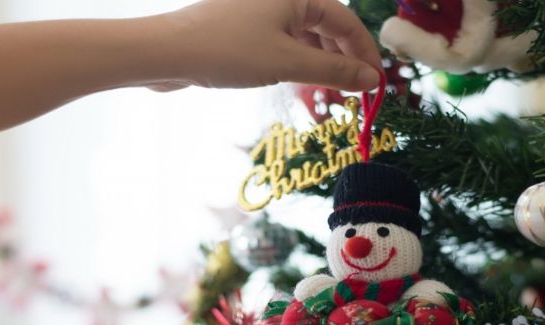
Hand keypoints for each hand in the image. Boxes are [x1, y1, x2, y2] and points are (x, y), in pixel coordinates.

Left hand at [147, 0, 381, 90]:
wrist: (168, 52)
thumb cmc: (227, 50)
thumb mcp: (287, 62)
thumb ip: (334, 70)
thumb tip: (370, 79)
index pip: (346, 20)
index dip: (364, 53)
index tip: (377, 84)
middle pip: (328, 26)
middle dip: (345, 58)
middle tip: (358, 92)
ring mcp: (262, 11)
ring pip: (306, 36)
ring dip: (322, 63)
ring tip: (332, 92)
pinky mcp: (246, 28)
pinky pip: (284, 42)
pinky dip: (298, 62)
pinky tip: (300, 81)